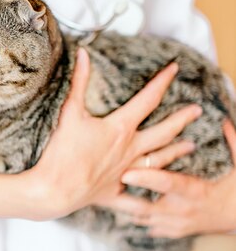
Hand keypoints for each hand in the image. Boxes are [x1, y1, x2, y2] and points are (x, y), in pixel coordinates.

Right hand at [0, 48, 201, 220]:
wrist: (54, 189)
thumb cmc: (61, 152)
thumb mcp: (70, 112)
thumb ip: (79, 82)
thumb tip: (84, 55)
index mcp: (120, 129)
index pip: (148, 100)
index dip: (162, 82)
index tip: (175, 69)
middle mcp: (129, 150)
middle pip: (163, 132)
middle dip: (181, 119)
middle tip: (197, 111)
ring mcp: (124, 173)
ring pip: (158, 161)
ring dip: (175, 152)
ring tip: (190, 146)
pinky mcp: (114, 192)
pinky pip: (137, 196)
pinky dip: (149, 196)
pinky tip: (160, 196)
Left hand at [102, 120, 235, 237]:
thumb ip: (232, 143)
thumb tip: (224, 119)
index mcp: (195, 192)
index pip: (167, 184)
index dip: (146, 179)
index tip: (126, 173)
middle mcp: (181, 211)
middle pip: (145, 207)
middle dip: (123, 198)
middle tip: (102, 185)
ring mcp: (175, 224)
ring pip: (141, 218)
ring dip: (122, 207)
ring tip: (100, 194)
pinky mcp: (171, 231)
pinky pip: (146, 225)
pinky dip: (131, 216)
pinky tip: (115, 206)